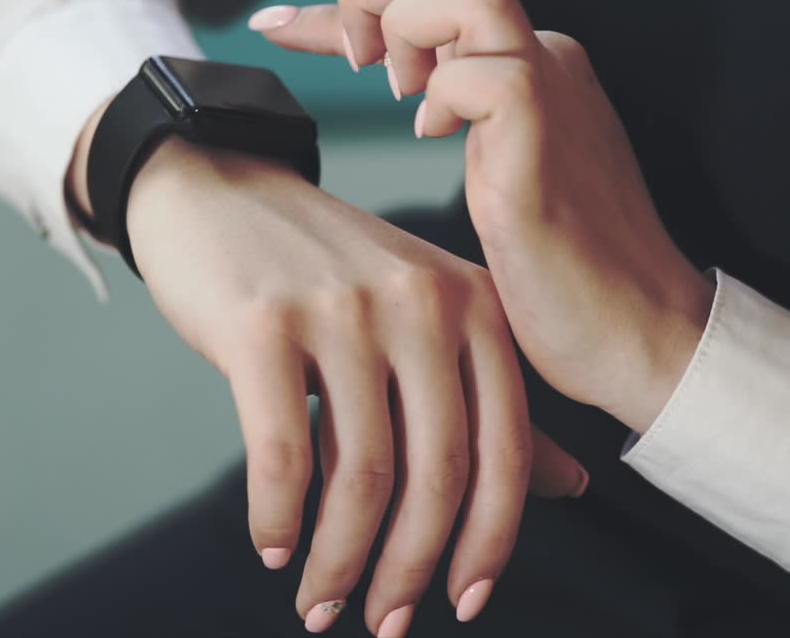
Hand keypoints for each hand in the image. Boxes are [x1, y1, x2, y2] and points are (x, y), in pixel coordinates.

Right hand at [68, 129, 587, 632]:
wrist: (217, 193)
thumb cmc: (322, 272)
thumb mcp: (421, 324)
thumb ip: (491, 403)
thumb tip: (572, 486)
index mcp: (474, 306)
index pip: (504, 450)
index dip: (490, 543)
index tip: (463, 603)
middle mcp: (422, 303)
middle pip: (438, 473)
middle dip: (411, 569)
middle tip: (384, 623)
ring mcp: (344, 311)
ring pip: (362, 474)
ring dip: (339, 561)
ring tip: (319, 603)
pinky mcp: (265, 324)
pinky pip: (284, 453)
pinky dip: (279, 517)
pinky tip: (273, 545)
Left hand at [250, 0, 713, 434]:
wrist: (633, 332)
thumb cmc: (559, 272)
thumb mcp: (491, 173)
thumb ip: (452, 116)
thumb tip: (395, 86)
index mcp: (528, 65)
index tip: (277, 25)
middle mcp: (541, 61)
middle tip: (351, 60)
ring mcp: (550, 92)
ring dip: (406, 26)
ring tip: (393, 89)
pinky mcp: (544, 139)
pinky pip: (486, 74)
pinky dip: (443, 94)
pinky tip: (435, 136)